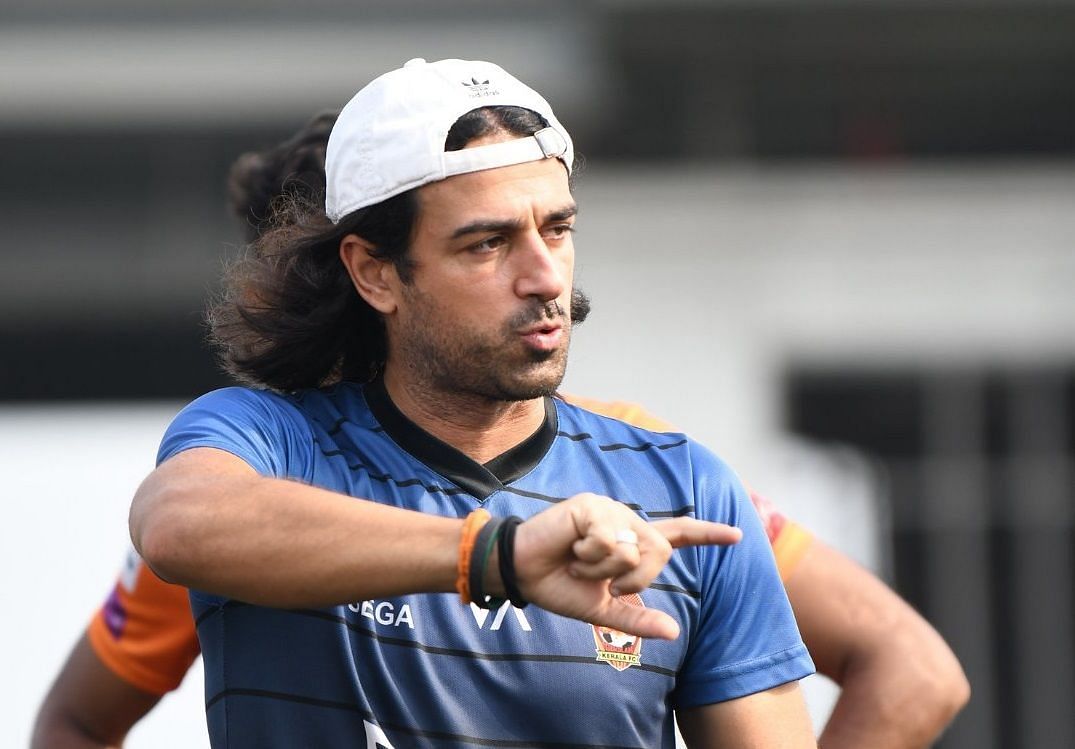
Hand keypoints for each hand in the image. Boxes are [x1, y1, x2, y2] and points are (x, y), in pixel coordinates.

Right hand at [512, 493, 740, 639]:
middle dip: (632, 579)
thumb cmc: (560, 587)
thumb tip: (674, 631)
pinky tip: (571, 548)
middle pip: (659, 552)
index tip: (738, 535)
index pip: (677, 536)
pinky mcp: (590, 505)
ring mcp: (609, 510)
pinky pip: (608, 539)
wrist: (522, 573)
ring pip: (633, 548)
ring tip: (579, 561)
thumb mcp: (602, 610)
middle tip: (601, 581)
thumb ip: (637, 619)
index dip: (708, 535)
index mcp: (632, 543)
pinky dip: (588, 556)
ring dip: (603, 569)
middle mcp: (626, 522)